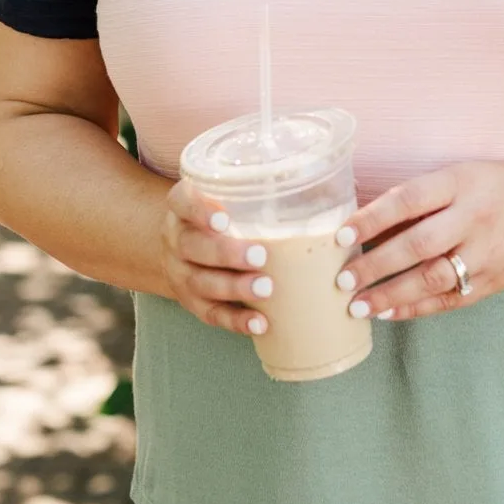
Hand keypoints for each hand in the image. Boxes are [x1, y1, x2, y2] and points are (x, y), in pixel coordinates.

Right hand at [159, 179, 273, 336]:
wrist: (185, 248)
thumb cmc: (224, 216)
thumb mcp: (229, 195)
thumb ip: (260, 188)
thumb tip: (327, 180)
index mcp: (183, 208)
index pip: (182, 201)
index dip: (199, 210)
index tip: (223, 218)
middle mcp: (176, 239)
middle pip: (193, 247)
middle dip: (226, 253)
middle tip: (260, 255)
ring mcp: (181, 273)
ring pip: (202, 283)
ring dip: (234, 287)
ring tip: (266, 288)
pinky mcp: (192, 302)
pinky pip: (211, 314)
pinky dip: (236, 321)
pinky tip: (261, 323)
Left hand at [335, 160, 503, 321]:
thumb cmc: (492, 188)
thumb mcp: (458, 176)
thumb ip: (418, 199)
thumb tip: (363, 223)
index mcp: (460, 184)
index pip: (409, 200)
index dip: (373, 219)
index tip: (341, 236)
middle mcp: (474, 218)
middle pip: (419, 244)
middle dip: (377, 265)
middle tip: (343, 279)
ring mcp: (486, 253)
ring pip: (433, 279)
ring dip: (392, 295)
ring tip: (358, 306)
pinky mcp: (494, 281)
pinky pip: (450, 299)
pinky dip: (417, 309)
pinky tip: (389, 313)